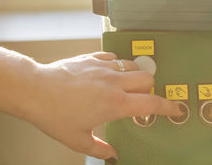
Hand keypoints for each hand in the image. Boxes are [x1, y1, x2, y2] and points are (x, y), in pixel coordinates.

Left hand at [26, 52, 180, 160]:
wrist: (35, 90)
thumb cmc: (54, 115)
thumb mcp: (77, 139)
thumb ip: (99, 149)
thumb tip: (112, 155)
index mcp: (115, 104)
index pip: (152, 103)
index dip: (168, 106)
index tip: (175, 108)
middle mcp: (114, 83)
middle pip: (148, 79)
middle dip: (150, 88)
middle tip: (142, 97)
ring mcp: (104, 68)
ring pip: (133, 65)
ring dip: (135, 75)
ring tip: (126, 84)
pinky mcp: (92, 58)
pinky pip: (113, 58)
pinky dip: (116, 65)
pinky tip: (108, 73)